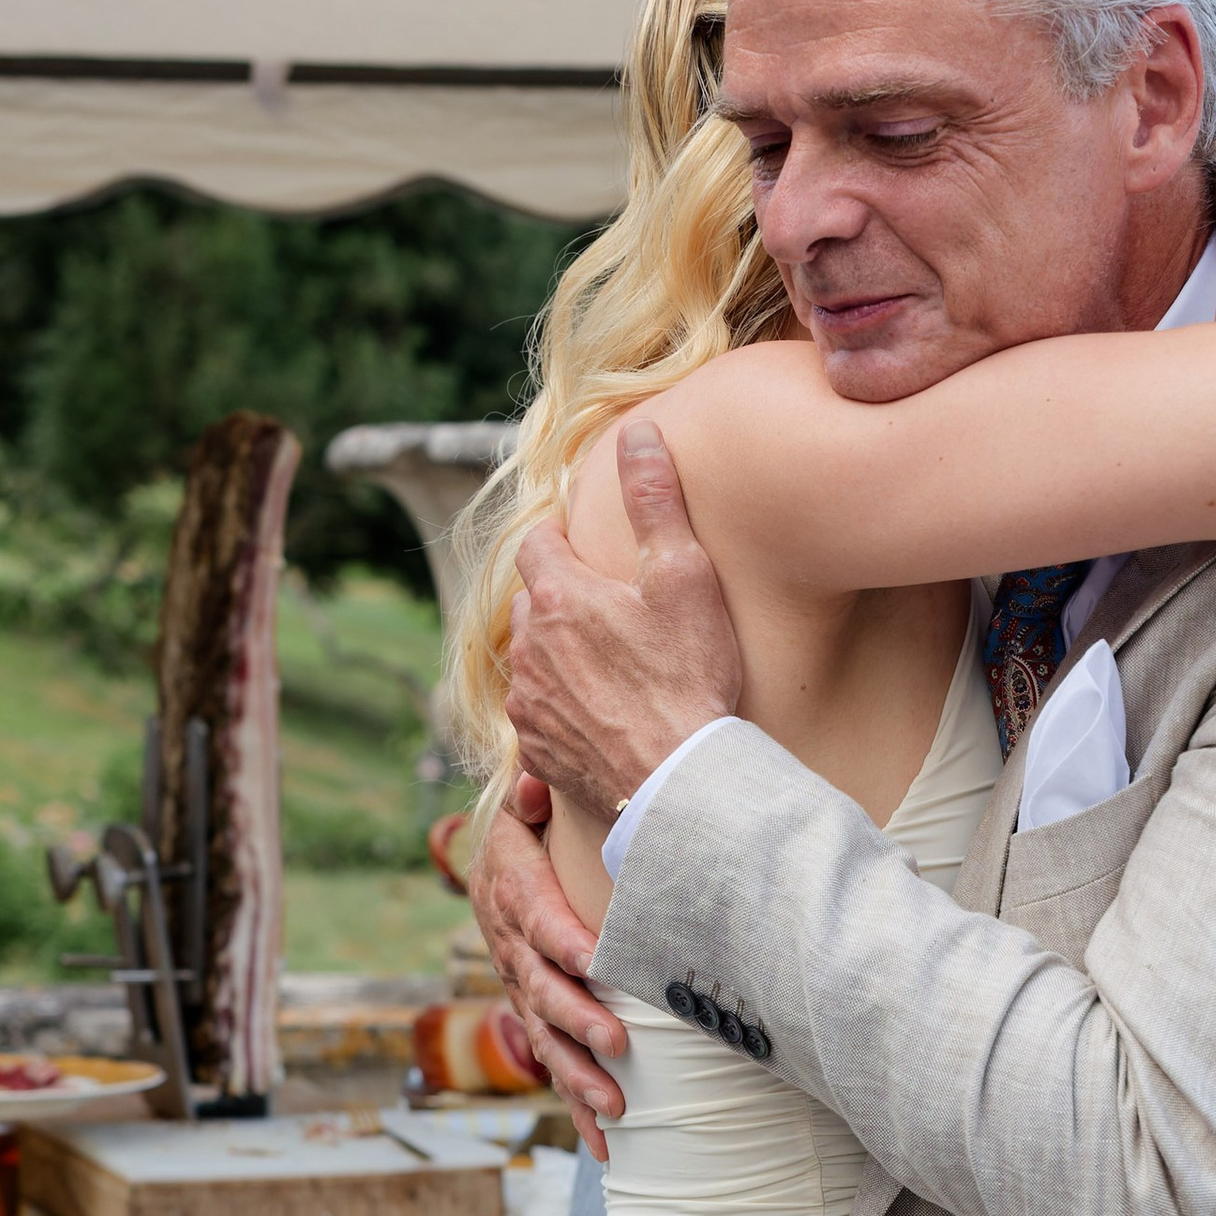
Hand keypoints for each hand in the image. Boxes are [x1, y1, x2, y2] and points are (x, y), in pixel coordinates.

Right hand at [467, 801, 630, 1149]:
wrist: (504, 854)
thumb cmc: (539, 824)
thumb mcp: (534, 799)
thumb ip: (538, 792)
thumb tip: (536, 783)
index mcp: (510, 890)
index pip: (537, 918)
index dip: (564, 941)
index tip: (596, 961)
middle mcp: (509, 945)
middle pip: (541, 990)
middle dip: (577, 1021)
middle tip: (618, 1046)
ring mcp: (520, 987)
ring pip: (544, 1038)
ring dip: (577, 1075)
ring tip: (615, 1107)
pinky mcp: (536, 1016)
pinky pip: (552, 1063)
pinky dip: (575, 1105)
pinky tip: (606, 1143)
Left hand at [504, 418, 743, 823]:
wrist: (678, 782)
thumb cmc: (688, 678)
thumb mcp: (685, 577)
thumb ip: (656, 501)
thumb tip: (638, 434)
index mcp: (559, 596)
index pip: (537, 544)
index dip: (563, 542)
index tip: (593, 553)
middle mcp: (530, 646)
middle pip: (532, 603)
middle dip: (562, 600)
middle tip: (611, 613)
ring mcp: (527, 702)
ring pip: (531, 660)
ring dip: (558, 656)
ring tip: (609, 669)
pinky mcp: (535, 749)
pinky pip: (536, 715)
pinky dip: (560, 708)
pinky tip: (601, 716)